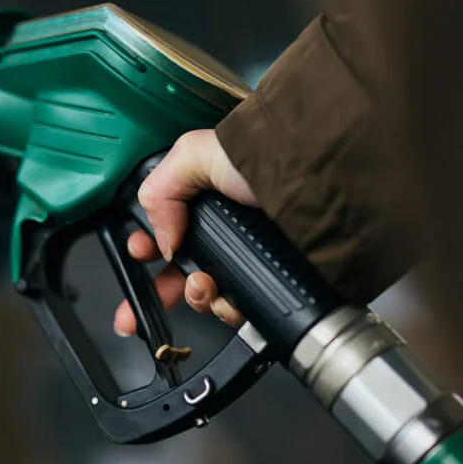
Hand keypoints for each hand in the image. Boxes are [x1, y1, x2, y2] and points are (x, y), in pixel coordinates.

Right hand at [113, 129, 259, 336]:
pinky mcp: (269, 281)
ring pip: (206, 294)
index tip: (140, 253)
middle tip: (150, 297)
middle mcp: (224, 228)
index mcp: (204, 196)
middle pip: (180, 269)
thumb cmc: (270, 156)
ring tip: (202, 286)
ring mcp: (247, 257)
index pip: (164, 227)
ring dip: (196, 297)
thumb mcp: (197, 154)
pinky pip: (238, 308)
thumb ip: (162, 189)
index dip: (146, 244)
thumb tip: (160, 238)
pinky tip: (228, 300)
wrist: (322, 185)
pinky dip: (228, 310)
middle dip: (160, 288)